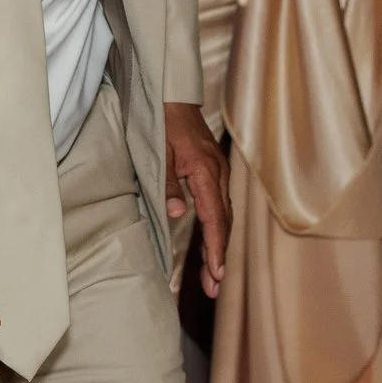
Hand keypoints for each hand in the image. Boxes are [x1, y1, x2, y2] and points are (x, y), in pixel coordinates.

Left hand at [164, 101, 229, 297]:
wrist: (172, 95)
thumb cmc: (161, 121)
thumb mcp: (157, 150)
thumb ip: (168, 183)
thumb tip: (176, 214)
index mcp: (205, 171)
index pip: (214, 218)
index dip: (215, 248)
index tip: (216, 274)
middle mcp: (217, 174)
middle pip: (223, 222)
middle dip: (219, 257)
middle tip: (213, 288)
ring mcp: (218, 172)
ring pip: (224, 216)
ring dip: (219, 246)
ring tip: (213, 277)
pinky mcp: (214, 171)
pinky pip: (220, 205)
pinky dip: (217, 228)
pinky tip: (212, 245)